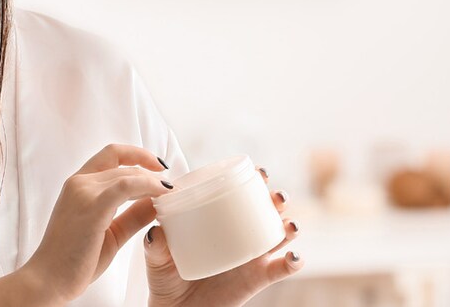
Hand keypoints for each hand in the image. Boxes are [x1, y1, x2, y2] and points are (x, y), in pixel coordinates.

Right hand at [20, 144, 173, 303]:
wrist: (48, 279)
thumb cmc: (74, 260)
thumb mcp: (111, 232)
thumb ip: (132, 215)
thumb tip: (157, 202)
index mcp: (78, 185)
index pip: (111, 155)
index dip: (138, 155)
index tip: (158, 166)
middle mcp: (79, 183)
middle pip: (124, 165)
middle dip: (152, 172)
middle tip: (172, 187)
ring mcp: (83, 193)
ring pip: (128, 173)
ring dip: (153, 180)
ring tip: (171, 193)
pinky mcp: (92, 207)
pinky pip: (127, 186)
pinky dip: (148, 186)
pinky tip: (163, 195)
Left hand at [143, 166, 303, 306]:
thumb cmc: (166, 278)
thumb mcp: (157, 257)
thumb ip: (156, 245)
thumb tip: (157, 230)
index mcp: (217, 221)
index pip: (237, 194)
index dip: (253, 180)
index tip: (259, 172)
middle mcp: (238, 235)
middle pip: (266, 210)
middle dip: (277, 199)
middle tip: (276, 196)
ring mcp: (250, 256)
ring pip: (279, 235)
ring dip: (290, 225)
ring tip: (289, 224)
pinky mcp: (257, 279)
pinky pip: (282, 269)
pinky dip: (293, 262)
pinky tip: (293, 257)